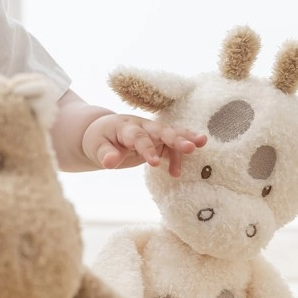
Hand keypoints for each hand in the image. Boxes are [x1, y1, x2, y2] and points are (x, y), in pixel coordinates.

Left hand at [83, 113, 205, 176]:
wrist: (103, 133)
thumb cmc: (99, 140)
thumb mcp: (96, 148)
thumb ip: (104, 154)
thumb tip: (109, 163)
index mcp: (125, 127)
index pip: (137, 137)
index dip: (147, 149)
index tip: (155, 164)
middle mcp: (141, 126)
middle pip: (160, 130)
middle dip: (176, 138)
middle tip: (191, 147)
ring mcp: (151, 131)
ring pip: (171, 133)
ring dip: (185, 139)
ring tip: (201, 145)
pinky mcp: (158, 139)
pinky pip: (171, 145)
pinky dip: (179, 153)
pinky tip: (177, 171)